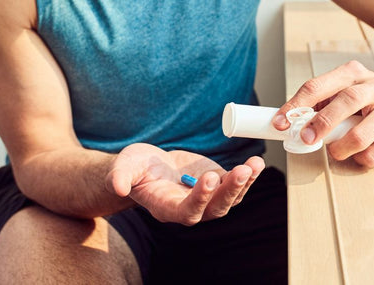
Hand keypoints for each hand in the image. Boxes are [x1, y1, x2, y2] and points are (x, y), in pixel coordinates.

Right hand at [105, 143, 263, 224]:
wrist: (148, 166)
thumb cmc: (134, 169)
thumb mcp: (123, 169)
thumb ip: (119, 178)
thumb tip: (118, 186)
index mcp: (167, 208)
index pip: (188, 211)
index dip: (200, 198)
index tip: (208, 177)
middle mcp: (190, 208)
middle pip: (215, 208)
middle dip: (230, 190)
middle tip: (242, 170)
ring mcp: (206, 197)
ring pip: (230, 198)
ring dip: (244, 183)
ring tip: (255, 164)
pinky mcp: (216, 183)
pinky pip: (236, 184)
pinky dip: (247, 175)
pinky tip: (256, 162)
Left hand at [273, 60, 373, 166]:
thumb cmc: (363, 98)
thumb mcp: (340, 89)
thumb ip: (317, 102)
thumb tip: (288, 123)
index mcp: (351, 73)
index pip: (317, 86)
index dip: (295, 105)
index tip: (280, 123)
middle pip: (346, 102)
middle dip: (321, 124)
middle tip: (305, 139)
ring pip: (359, 136)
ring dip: (339, 149)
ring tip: (334, 150)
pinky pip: (373, 155)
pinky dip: (358, 159)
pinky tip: (358, 152)